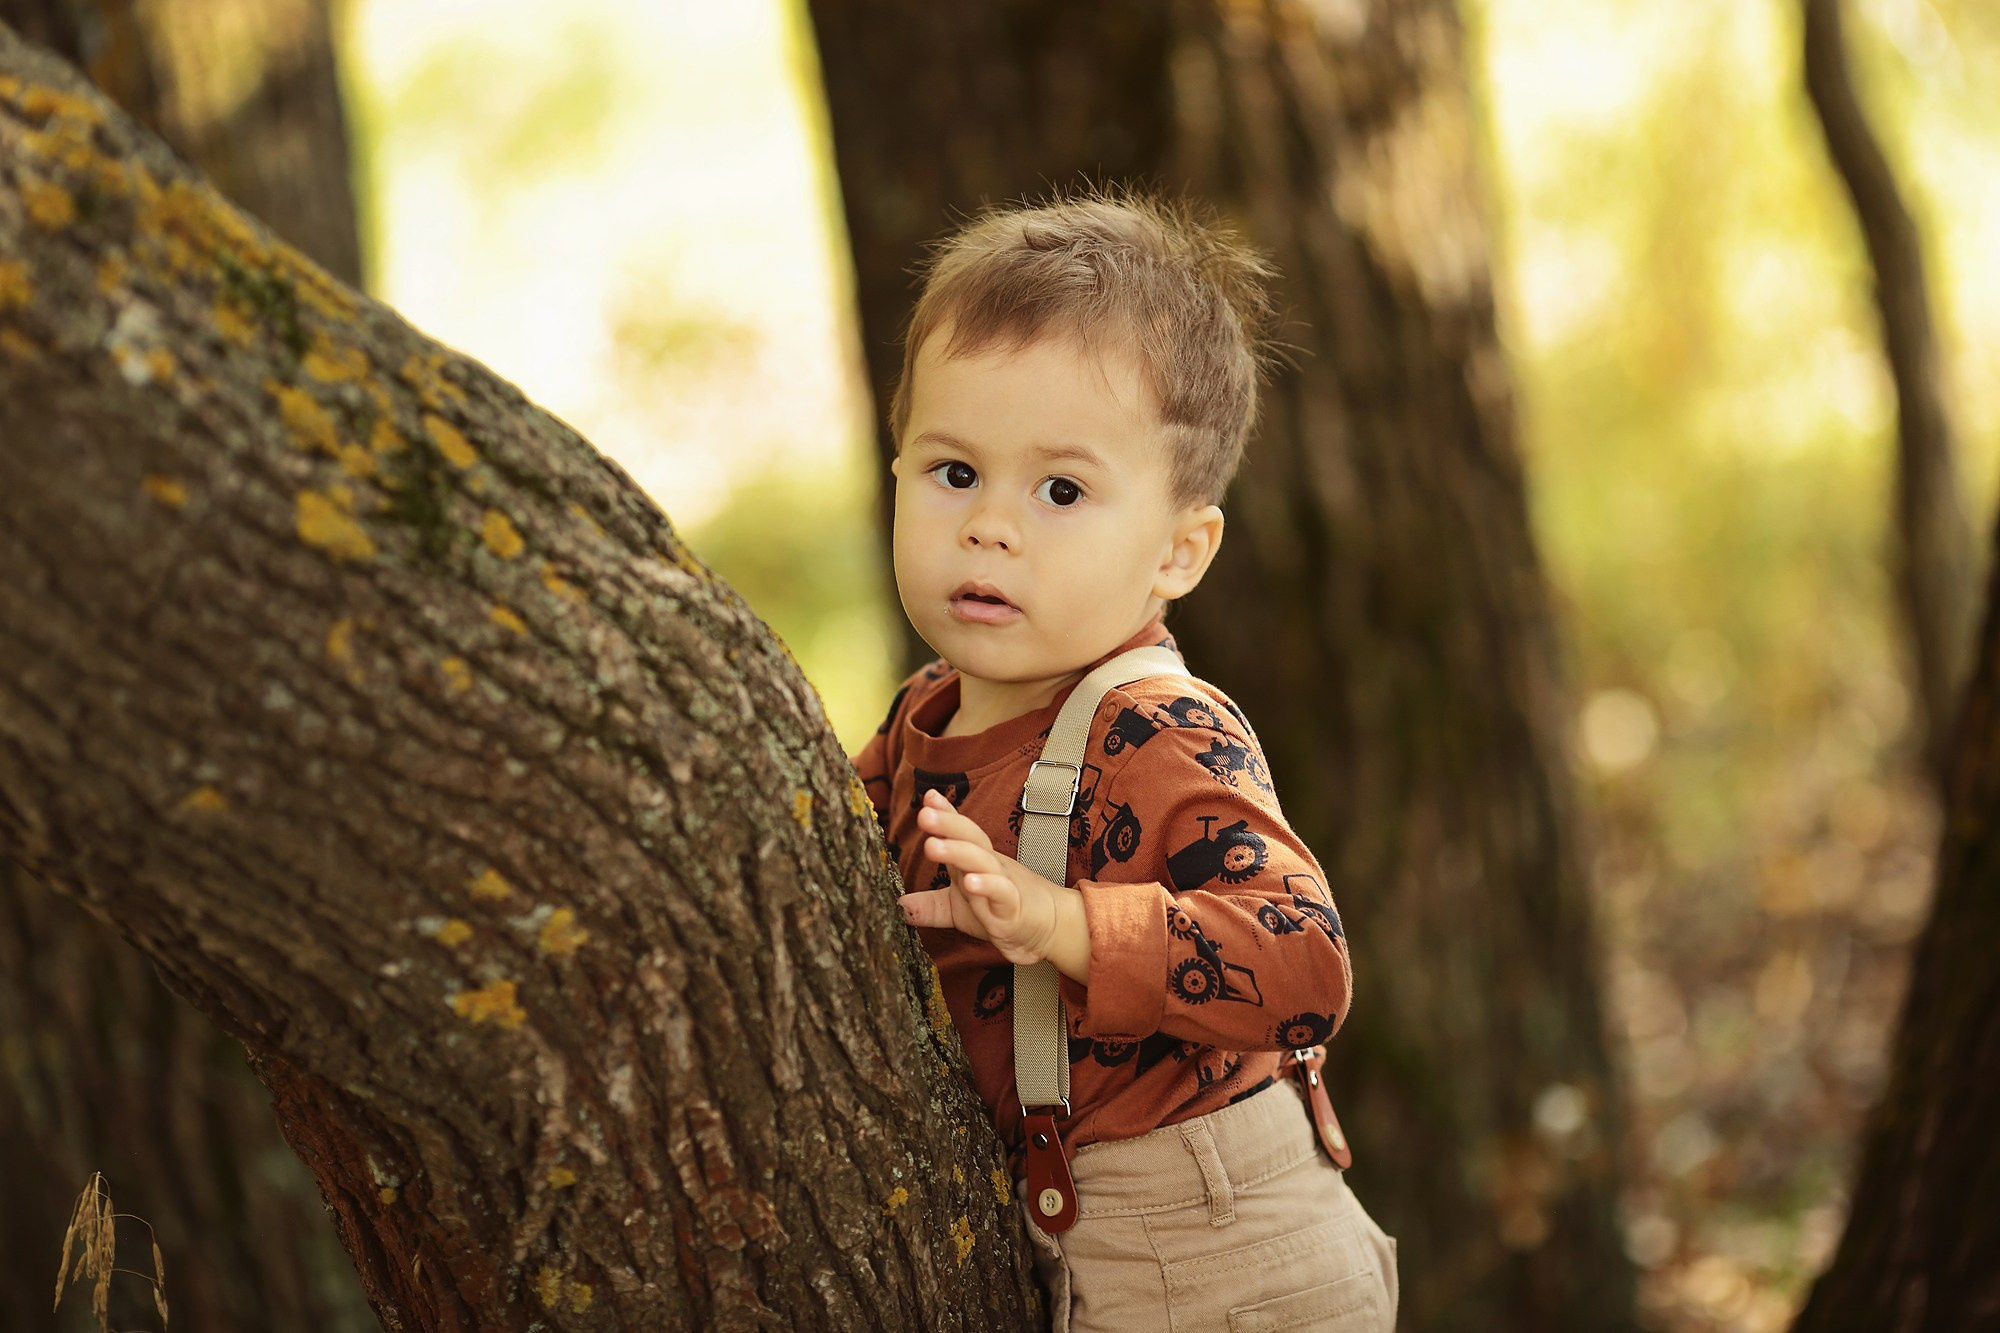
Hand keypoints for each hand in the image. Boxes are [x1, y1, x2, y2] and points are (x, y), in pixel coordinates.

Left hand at [901, 789, 1082, 973]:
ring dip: (957, 851)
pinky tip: (969, 882)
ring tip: (933, 846)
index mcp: (972, 860)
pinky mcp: (1012, 907)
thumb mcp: (957, 910)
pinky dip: (986, 885)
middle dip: (947, 823)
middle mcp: (987, 865)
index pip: (959, 831)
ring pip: (981, 861)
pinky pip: (1001, 892)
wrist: (1047, 928)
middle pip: (969, 837)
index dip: (945, 813)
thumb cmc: (999, 911)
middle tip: (924, 814)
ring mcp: (1002, 883)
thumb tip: (897, 906)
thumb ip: (928, 907)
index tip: (928, 797)